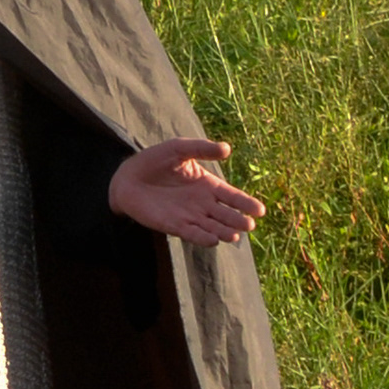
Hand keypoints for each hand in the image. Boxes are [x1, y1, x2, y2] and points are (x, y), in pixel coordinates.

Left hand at [110, 136, 263, 244]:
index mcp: (209, 186)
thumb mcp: (179, 149)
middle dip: (238, 221)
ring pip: (212, 227)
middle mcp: (203, 204)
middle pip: (226, 215)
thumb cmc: (155, 160)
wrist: (127, 176)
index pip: (233, 197)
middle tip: (249, 225)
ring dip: (223, 232)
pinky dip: (202, 238)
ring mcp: (189, 216)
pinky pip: (191, 233)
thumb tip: (227, 149)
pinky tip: (213, 240)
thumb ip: (201, 149)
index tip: (260, 211)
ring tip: (234, 235)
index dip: (247, 204)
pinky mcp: (173, 225)